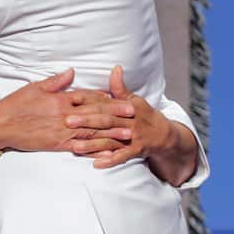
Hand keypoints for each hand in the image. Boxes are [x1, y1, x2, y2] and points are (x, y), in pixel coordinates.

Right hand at [0, 69, 133, 152]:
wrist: (0, 125)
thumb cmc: (15, 104)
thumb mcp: (34, 88)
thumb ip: (55, 82)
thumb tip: (72, 72)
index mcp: (59, 99)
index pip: (87, 97)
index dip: (106, 98)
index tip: (121, 98)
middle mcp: (64, 115)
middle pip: (95, 114)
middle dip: (116, 114)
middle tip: (134, 114)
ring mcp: (62, 131)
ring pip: (92, 132)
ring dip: (112, 133)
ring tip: (128, 134)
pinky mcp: (57, 145)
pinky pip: (80, 148)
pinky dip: (95, 150)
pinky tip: (108, 152)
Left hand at [82, 66, 198, 185]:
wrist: (166, 136)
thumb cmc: (145, 115)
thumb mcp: (134, 100)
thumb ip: (120, 87)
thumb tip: (115, 68)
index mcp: (126, 107)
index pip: (105, 103)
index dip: (88, 100)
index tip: (71, 99)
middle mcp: (129, 121)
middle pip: (105, 121)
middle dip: (86, 121)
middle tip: (67, 121)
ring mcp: (133, 137)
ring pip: (111, 140)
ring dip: (93, 144)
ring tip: (75, 147)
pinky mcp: (137, 151)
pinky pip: (123, 156)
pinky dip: (110, 160)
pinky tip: (96, 164)